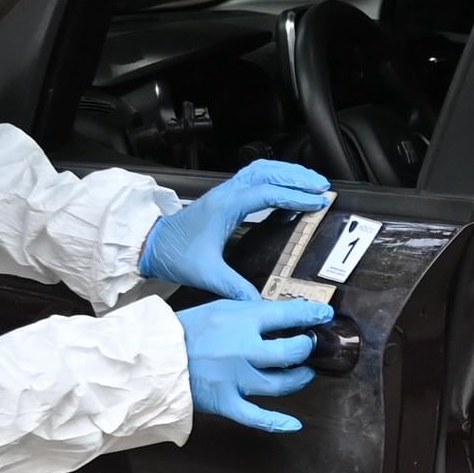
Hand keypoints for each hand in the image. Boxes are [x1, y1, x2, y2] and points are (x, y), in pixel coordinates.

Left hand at [137, 158, 331, 297]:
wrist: (151, 244)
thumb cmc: (175, 255)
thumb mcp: (207, 274)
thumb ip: (235, 288)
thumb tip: (259, 303)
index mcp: (225, 208)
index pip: (267, 192)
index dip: (295, 195)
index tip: (317, 202)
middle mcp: (225, 194)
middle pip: (267, 172)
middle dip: (297, 177)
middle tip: (322, 187)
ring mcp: (224, 192)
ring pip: (260, 170)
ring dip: (287, 172)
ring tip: (310, 181)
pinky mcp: (222, 196)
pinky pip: (253, 177)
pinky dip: (274, 176)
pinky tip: (284, 186)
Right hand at [178, 296, 334, 434]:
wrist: (153, 355)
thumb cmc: (185, 329)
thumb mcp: (218, 307)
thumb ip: (249, 311)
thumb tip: (278, 314)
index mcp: (242, 322)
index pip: (288, 315)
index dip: (312, 314)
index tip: (324, 315)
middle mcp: (245, 350)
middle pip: (291, 351)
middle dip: (306, 348)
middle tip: (309, 346)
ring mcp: (237, 379)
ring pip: (281, 384)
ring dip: (299, 378)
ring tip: (304, 373)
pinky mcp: (227, 402)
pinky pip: (258, 417)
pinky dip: (278, 423)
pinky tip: (294, 424)